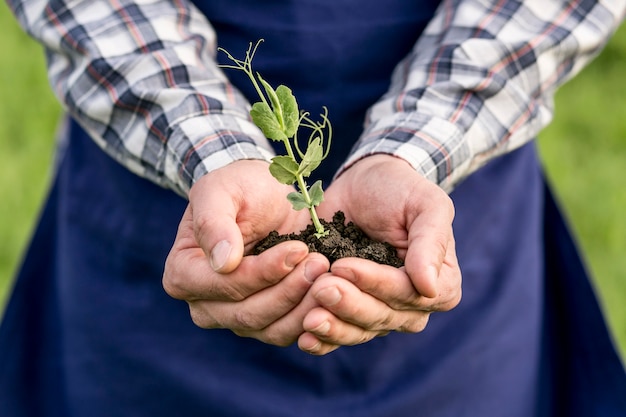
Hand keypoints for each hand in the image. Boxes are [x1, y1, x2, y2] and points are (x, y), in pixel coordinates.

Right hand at [162, 160, 329, 345]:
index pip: (224, 285)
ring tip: (328, 272)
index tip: (298, 249)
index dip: (262, 272)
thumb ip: (213, 222)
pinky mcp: (265, 323)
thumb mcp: (220, 191)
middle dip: (289, 290)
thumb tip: (222, 262)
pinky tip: (331, 290)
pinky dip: (313, 315)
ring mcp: (234, 319)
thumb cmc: (238, 188)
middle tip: (321, 262)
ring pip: (271, 330)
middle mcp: (204, 305)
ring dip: (305, 305)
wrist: (264, 195)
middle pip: (248, 314)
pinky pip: (289, 331)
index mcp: (183, 274)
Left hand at [298, 155, 461, 353]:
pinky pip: (339, 336)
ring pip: (359, 331)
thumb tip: (429, 287)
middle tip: (320, 286)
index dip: (375, 284)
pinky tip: (304, 338)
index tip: (343, 265)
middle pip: (381, 316)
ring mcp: (380, 313)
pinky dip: (322, 340)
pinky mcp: (350, 313)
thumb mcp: (425, 205)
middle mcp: (412, 307)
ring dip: (334, 327)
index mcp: (441, 285)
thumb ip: (430, 243)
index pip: (408, 294)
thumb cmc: (400, 190)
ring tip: (309, 317)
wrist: (363, 185)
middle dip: (349, 304)